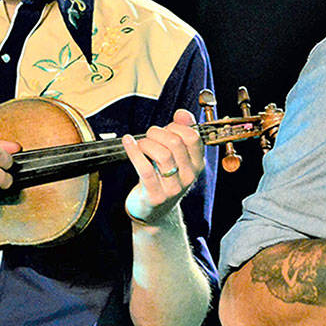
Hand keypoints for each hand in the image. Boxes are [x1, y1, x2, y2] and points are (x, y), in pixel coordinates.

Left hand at [123, 109, 204, 225]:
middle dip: (158, 132)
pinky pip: (145, 169)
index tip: (166, 128)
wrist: (155, 212)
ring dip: (146, 143)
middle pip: (176, 143)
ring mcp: (173, 187)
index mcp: (197, 164)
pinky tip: (128, 142)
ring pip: (162, 155)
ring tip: (140, 144)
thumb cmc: (165, 178)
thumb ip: (182, 133)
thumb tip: (182, 113)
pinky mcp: (155, 195)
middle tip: (149, 135)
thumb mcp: (178, 157)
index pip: (193, 137)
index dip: (176, 126)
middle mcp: (189, 176)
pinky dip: (134, 151)